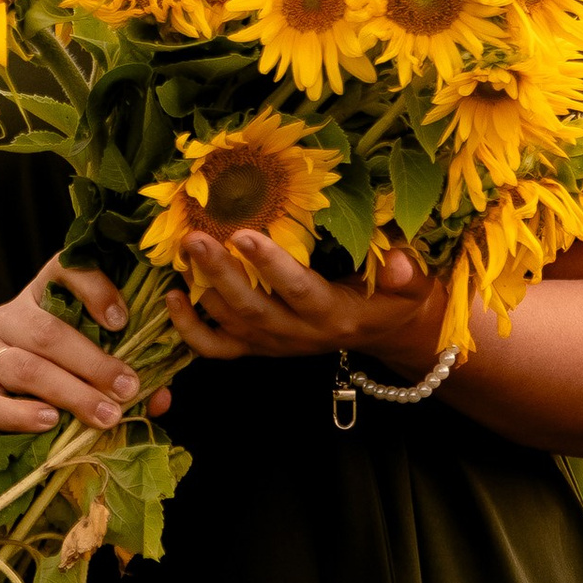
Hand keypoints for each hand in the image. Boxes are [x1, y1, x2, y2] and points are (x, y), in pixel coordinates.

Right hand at [0, 254, 168, 435]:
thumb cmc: (53, 373)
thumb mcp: (87, 363)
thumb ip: (122, 374)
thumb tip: (161, 397)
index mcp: (41, 295)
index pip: (63, 269)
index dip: (93, 288)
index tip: (122, 321)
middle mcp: (8, 317)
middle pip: (48, 332)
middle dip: (94, 363)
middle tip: (129, 389)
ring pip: (24, 367)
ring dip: (69, 393)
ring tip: (104, 415)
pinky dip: (19, 415)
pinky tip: (49, 422)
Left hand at [165, 231, 453, 377]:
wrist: (384, 332)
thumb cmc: (396, 299)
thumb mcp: (413, 286)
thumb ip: (406, 274)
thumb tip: (400, 262)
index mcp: (334, 315)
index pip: (299, 290)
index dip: (271, 265)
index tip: (244, 233)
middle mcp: (299, 334)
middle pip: (251, 310)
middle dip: (219, 274)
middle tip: (194, 238)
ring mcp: (274, 344)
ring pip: (229, 325)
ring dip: (199, 290)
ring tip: (181, 250)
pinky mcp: (257, 348)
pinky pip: (215, 348)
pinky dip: (188, 328)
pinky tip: (169, 296)